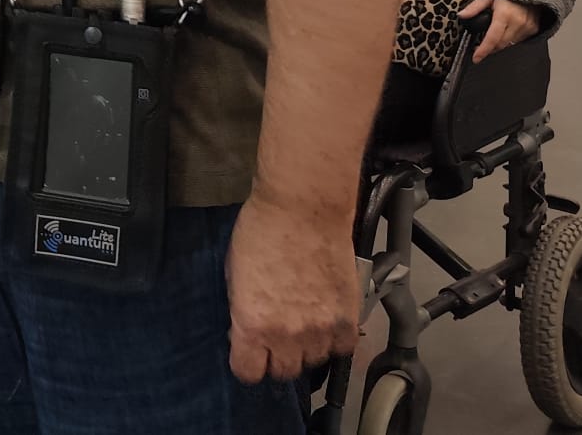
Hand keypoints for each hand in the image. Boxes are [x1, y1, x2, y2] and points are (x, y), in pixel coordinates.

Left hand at [226, 195, 357, 383]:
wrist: (303, 208)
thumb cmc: (260, 231)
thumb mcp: (233, 273)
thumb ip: (241, 310)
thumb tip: (245, 330)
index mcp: (251, 324)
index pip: (248, 372)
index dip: (247, 362)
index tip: (249, 352)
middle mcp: (287, 334)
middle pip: (283, 371)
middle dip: (276, 355)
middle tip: (276, 334)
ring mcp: (321, 329)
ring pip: (314, 361)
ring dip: (306, 348)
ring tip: (303, 322)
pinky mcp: (347, 318)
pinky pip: (343, 348)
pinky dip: (335, 340)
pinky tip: (326, 321)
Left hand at [461, 0, 540, 59]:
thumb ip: (474, 7)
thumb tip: (461, 15)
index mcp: (505, 14)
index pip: (492, 38)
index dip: (483, 50)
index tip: (476, 58)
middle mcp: (518, 22)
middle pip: (501, 44)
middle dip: (489, 48)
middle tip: (480, 47)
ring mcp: (528, 27)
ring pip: (510, 43)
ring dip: (500, 43)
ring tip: (492, 37)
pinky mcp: (534, 29)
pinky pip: (519, 40)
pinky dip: (510, 39)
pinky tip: (506, 32)